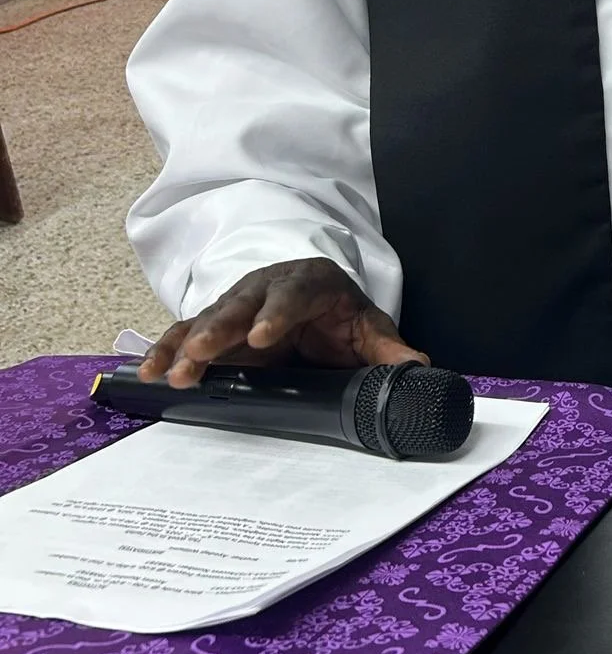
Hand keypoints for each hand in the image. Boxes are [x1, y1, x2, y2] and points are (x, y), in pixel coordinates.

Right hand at [138, 258, 426, 388]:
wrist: (318, 298)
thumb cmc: (342, 315)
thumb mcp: (368, 330)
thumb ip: (389, 350)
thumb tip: (420, 369)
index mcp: (311, 282)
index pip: (294, 293)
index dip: (277, 312)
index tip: (262, 337)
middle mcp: (268, 286)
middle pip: (242, 302)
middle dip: (220, 326)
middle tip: (201, 352)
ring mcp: (238, 304)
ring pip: (208, 318)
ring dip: (185, 344)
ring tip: (167, 372)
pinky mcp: (216, 324)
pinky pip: (188, 333)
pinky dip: (168, 349)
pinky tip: (149, 372)